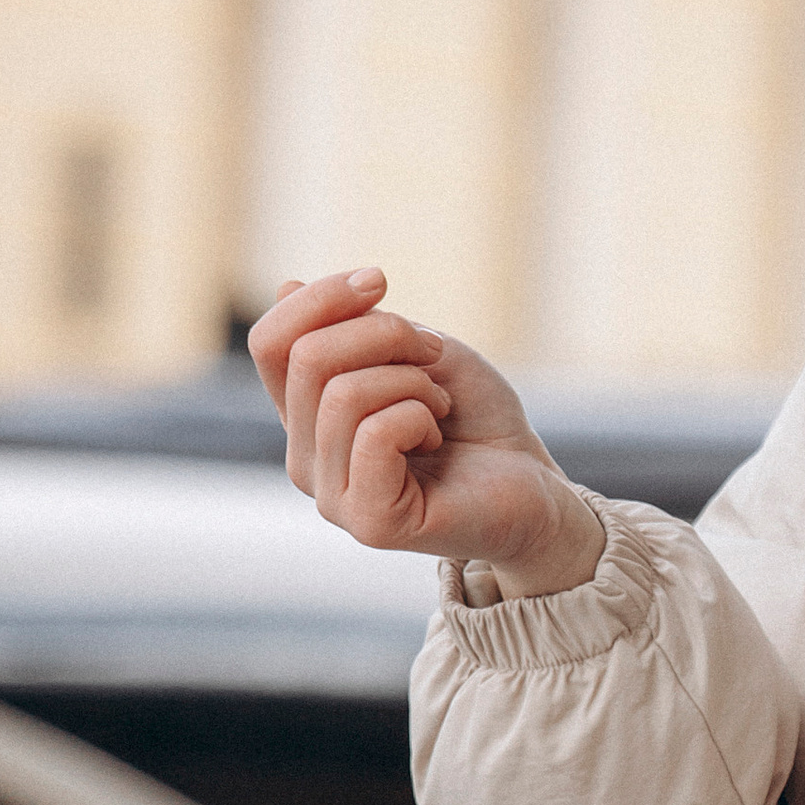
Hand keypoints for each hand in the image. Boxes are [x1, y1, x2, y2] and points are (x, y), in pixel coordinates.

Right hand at [247, 271, 606, 592]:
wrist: (533, 482)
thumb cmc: (475, 417)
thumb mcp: (416, 350)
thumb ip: (351, 328)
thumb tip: (286, 284)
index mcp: (307, 418)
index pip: (271, 343)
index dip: (320, 298)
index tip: (378, 281)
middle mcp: (306, 461)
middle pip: (306, 359)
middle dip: (383, 333)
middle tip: (433, 355)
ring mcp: (333, 498)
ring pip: (343, 394)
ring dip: (412, 380)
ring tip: (438, 406)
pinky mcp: (370, 523)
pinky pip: (376, 434)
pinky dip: (420, 417)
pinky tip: (436, 439)